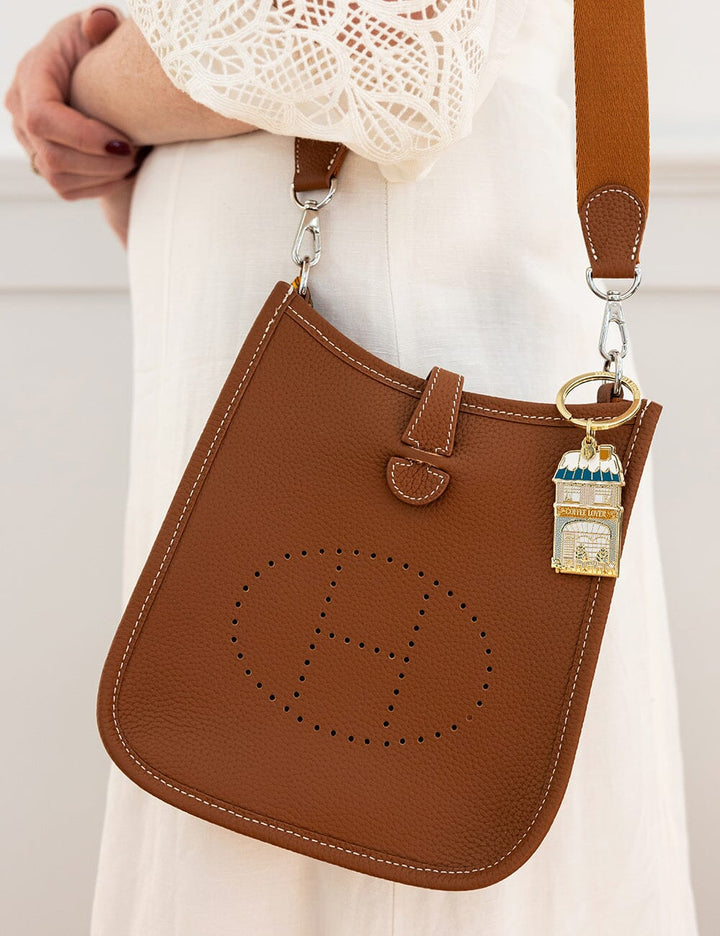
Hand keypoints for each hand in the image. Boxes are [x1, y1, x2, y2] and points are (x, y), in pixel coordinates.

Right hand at [5, 7, 140, 200]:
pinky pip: (67, 190)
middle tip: (135, 154)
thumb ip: (101, 22)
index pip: (43, 118)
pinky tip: (121, 170)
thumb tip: (99, 26)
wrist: (97, 80)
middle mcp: (20, 110)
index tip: (123, 142)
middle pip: (51, 155)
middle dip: (99, 162)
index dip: (83, 138)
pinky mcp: (44, 164)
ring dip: (102, 177)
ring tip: (132, 161)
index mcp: (31, 74)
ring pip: (59, 178)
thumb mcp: (101, 27)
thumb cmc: (101, 50)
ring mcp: (29, 141)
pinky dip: (99, 186)